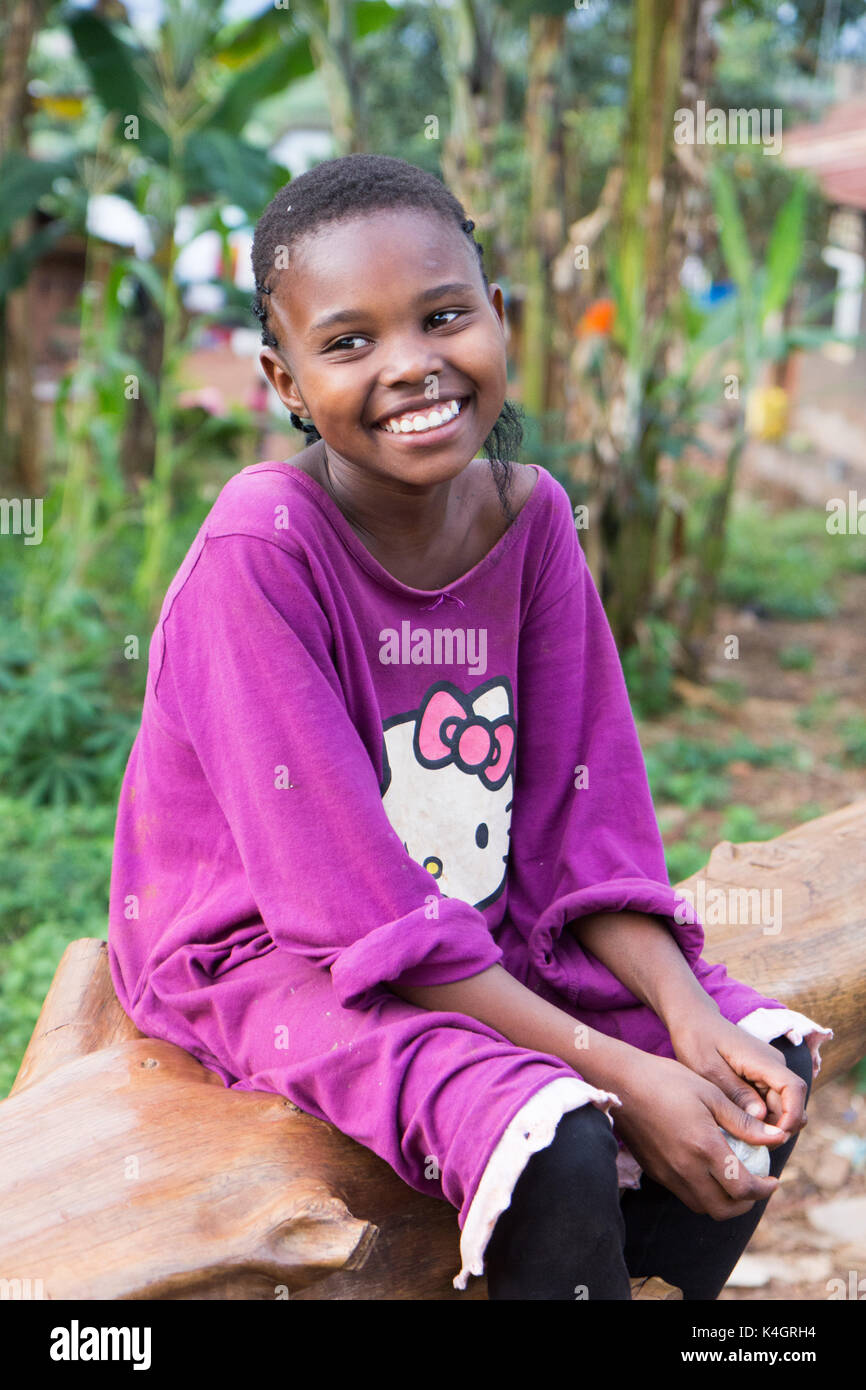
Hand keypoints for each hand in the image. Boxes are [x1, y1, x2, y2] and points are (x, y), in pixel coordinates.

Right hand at [611, 1049, 788, 1220]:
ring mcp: (667, 1173)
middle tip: (755, 1185)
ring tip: (732, 1179)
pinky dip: (702, 1192)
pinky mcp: (654, 1171)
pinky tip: (706, 1168)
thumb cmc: (668, 1079)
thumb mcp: (711, 1093)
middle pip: (723, 1210)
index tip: (773, 1181)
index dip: (764, 1190)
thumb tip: (777, 1138)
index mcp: (704, 1147)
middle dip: (746, 1204)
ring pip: (703, 1207)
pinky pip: (684, 1194)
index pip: (742, 1189)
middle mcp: (686, 1168)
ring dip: (723, 1202)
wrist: (621, 1081)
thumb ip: (744, 1122)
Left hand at [667, 1010, 808, 1138]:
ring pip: (783, 1107)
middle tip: (751, 1144)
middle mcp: (773, 1065)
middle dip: (779, 1128)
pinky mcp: (762, 1077)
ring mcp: (769, 1071)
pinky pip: (771, 1103)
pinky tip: (740, 1126)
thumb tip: (761, 1118)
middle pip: (792, 1104)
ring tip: (742, 1137)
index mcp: (763, 1060)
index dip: (791, 1116)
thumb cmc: (696, 1040)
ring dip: (770, 1126)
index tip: (774, 1137)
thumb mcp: (707, 1069)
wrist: (693, 1020)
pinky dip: (762, 1118)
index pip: (794, 1089)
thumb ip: (735, 1092)